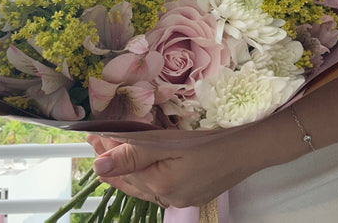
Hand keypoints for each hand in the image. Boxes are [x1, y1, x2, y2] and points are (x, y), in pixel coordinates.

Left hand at [87, 131, 256, 207]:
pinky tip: (143, 170)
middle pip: (130, 180)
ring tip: (111, 156)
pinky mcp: (190, 195)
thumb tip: (98, 166)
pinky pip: (158, 189)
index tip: (90, 136)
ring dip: (125, 171)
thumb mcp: (171, 143)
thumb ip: (134, 154)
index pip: (121, 168)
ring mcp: (179, 200)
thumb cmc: (210, 142)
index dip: (104, 151)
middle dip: (111, 161)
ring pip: (142, 187)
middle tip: (96, 142)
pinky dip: (144, 178)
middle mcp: (166, 198)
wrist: (247, 151)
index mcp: (158, 185)